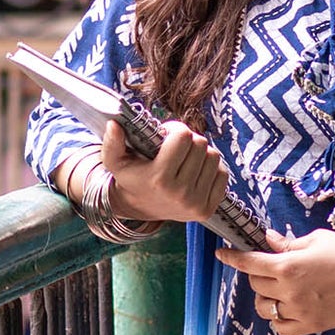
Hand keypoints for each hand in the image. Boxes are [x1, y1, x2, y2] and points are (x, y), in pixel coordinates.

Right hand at [101, 117, 232, 228]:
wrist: (141, 208)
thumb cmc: (132, 179)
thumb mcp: (115, 161)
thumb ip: (112, 142)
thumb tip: (114, 125)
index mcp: (159, 178)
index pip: (183, 136)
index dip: (175, 129)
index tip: (167, 134)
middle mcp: (179, 193)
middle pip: (201, 144)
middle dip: (188, 140)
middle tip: (176, 146)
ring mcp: (196, 203)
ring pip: (214, 157)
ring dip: (201, 153)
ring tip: (185, 159)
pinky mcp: (208, 210)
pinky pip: (223, 174)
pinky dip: (211, 169)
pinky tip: (195, 172)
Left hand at [219, 227, 334, 334]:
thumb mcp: (318, 240)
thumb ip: (289, 243)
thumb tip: (268, 240)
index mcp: (289, 266)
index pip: (249, 263)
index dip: (232, 257)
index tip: (221, 254)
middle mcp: (289, 291)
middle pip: (256, 284)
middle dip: (258, 274)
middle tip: (272, 266)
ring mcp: (300, 311)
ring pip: (265, 308)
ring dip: (266, 297)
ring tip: (281, 287)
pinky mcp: (311, 326)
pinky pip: (281, 327)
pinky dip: (279, 317)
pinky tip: (288, 306)